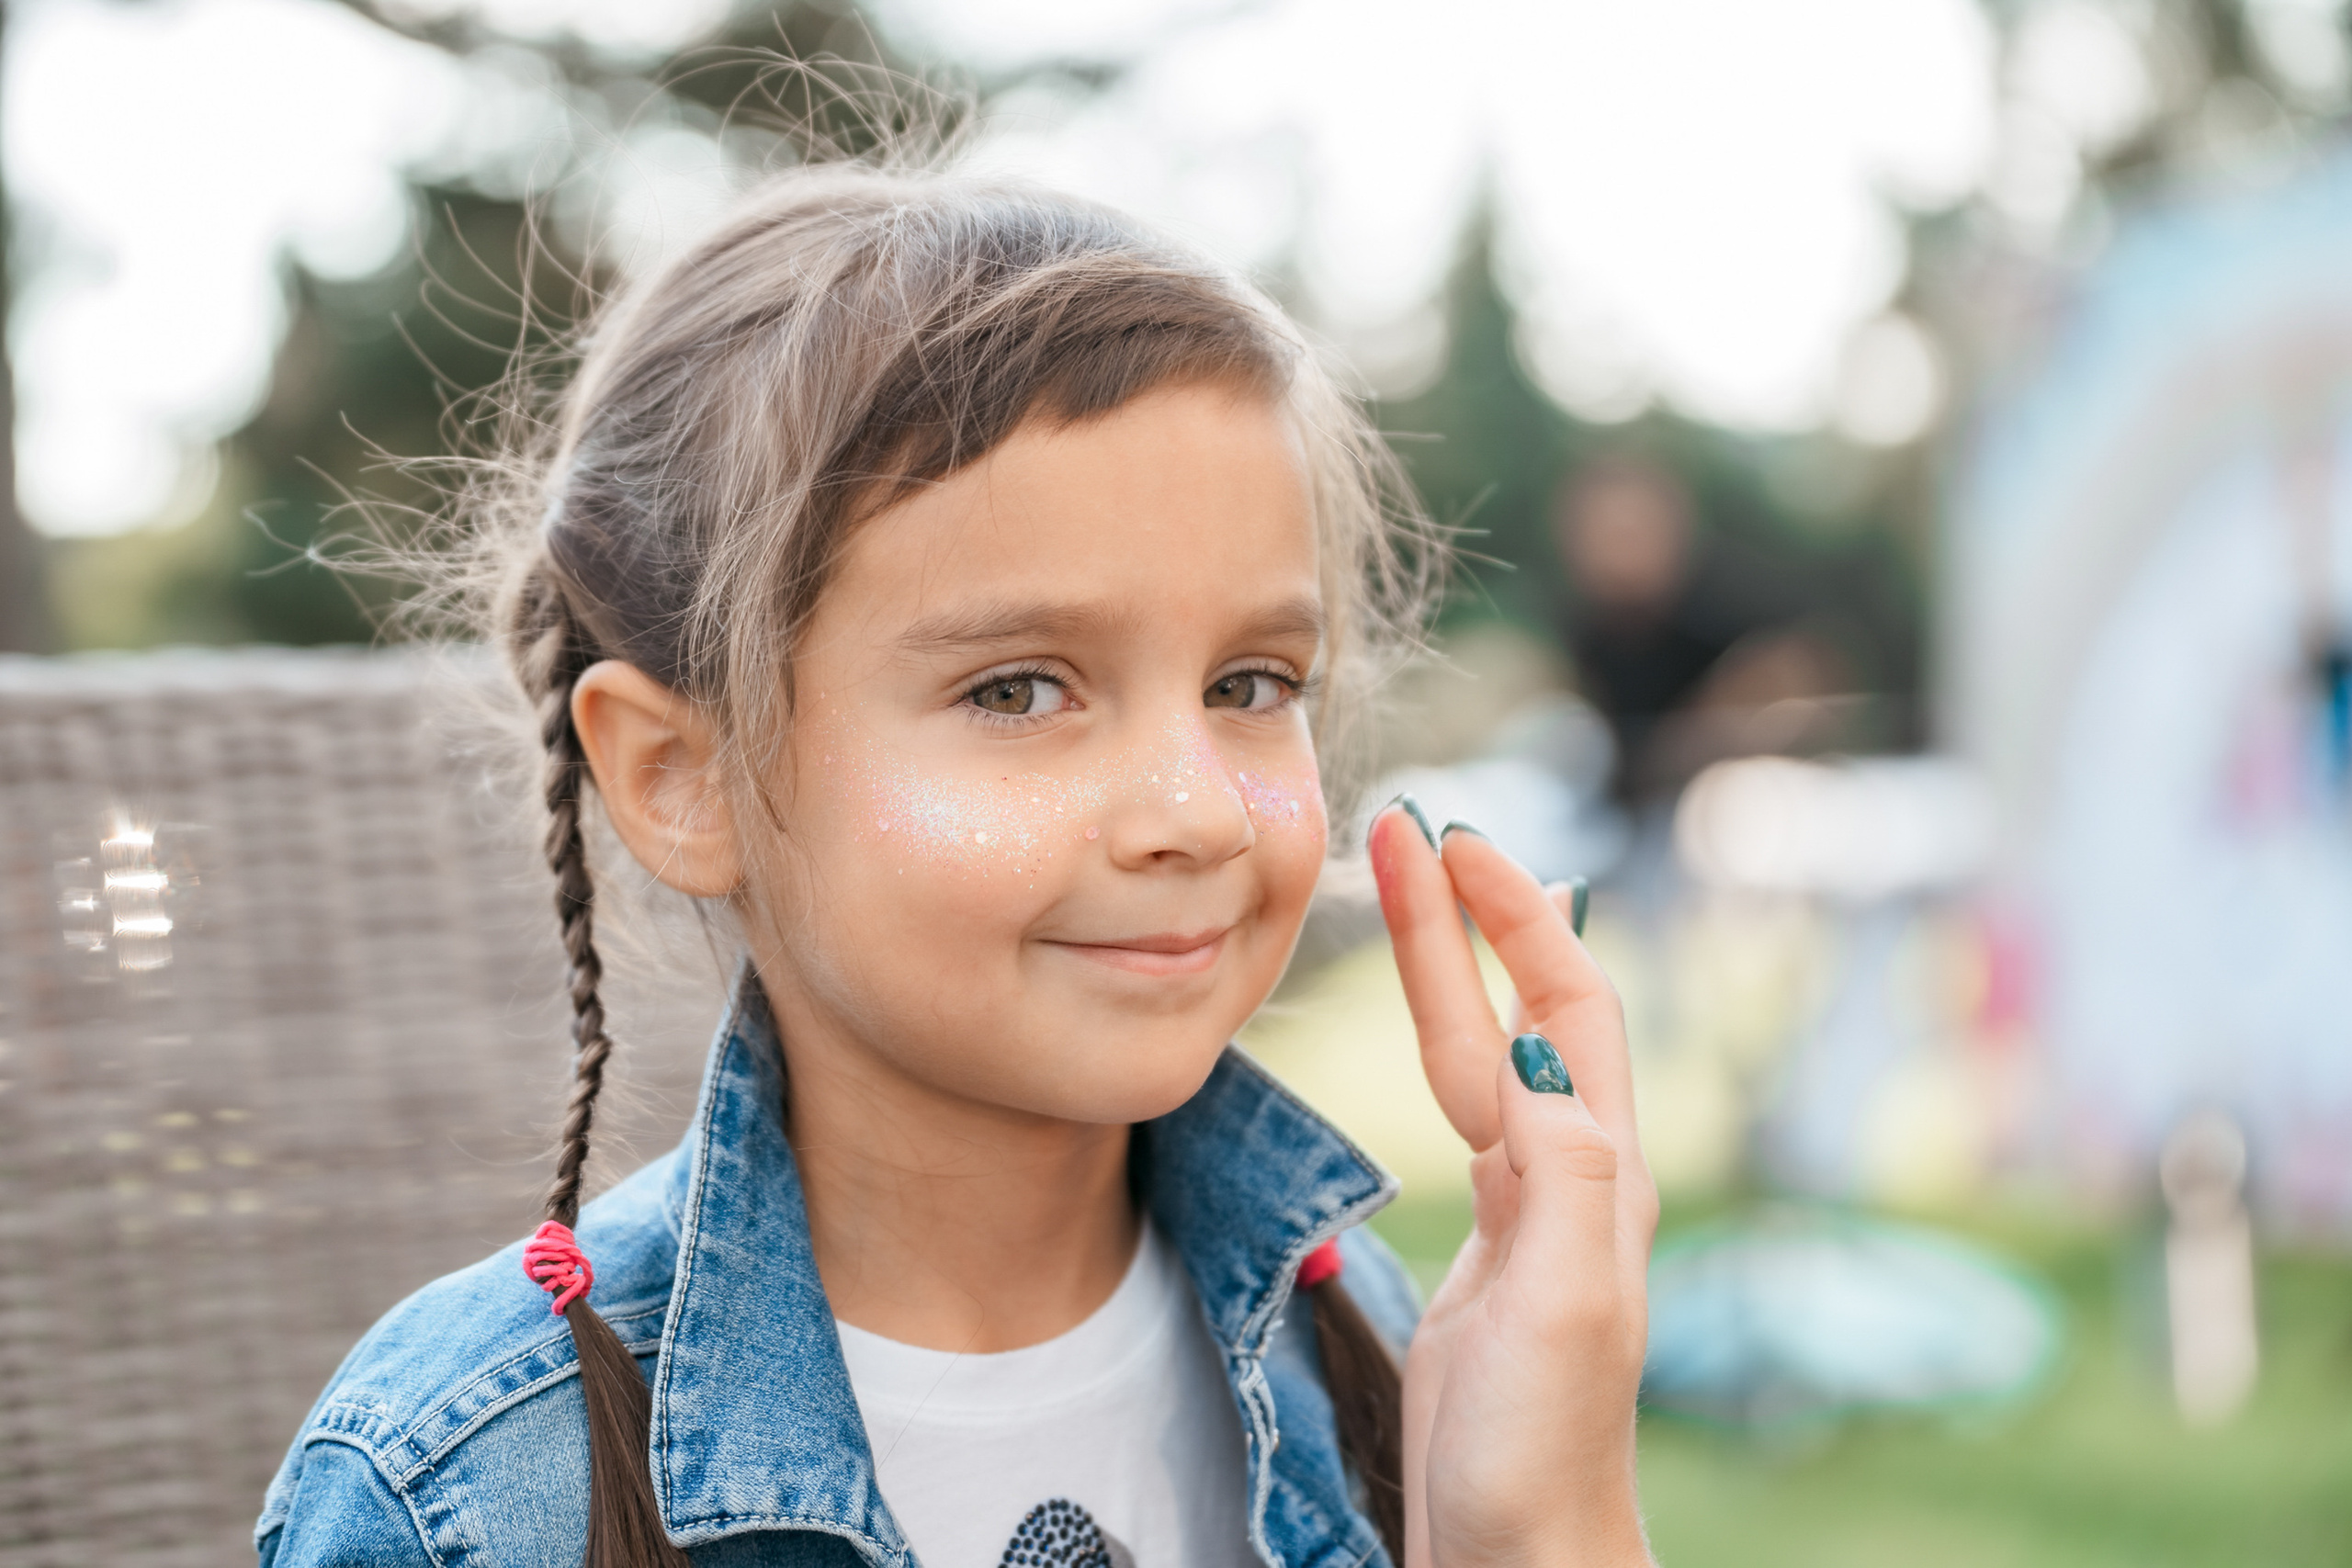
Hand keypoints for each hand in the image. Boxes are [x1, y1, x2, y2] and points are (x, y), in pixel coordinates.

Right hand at [1370, 801, 1657, 1567]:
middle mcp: (1574, 1176)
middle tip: (1412, 829)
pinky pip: (1465, 1110)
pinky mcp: (1489, 1251)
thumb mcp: (1565, 1300)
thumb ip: (1562, 1171)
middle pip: (1523, 1008)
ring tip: (1402, 884)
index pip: (1567, 1005)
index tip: (1458, 843)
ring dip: (1446, 965)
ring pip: (1487, 1051)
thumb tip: (1537, 1046)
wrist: (1516, 1549)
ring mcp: (1531, 1211)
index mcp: (1601, 1175)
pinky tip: (1437, 1028)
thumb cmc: (1542, 1446)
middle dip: (1470, 915)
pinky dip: (1441, 1042)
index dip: (1515, 919)